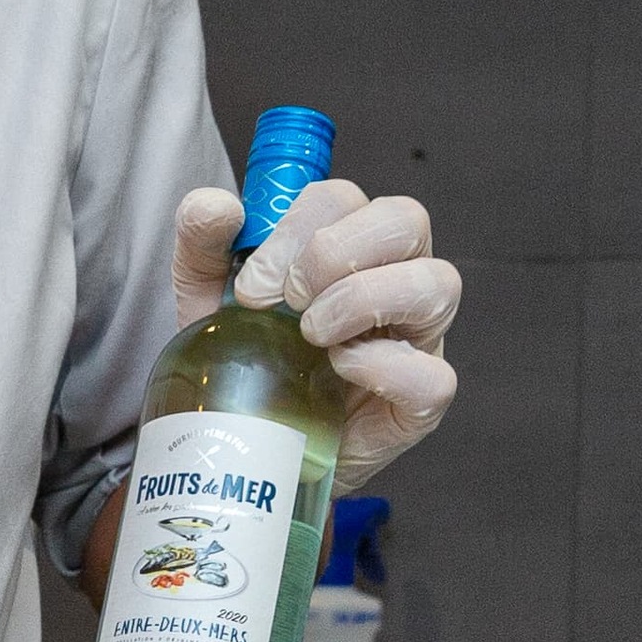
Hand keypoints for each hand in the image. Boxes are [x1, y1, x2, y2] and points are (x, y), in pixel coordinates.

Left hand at [168, 177, 459, 485]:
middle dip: (335, 251)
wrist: (248, 443)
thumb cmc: (245, 359)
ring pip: (439, 285)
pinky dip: (384, 367)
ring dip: (362, 299)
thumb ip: (202, 243)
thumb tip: (216, 206)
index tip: (252, 284)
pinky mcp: (419, 403)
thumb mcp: (207, 296)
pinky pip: (434, 376)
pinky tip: (340, 370)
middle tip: (287, 301)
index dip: (297, 229)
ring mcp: (416, 340)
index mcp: (349, 244)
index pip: (345, 198)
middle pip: (407, 219)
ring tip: (311, 334)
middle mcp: (394, 279)